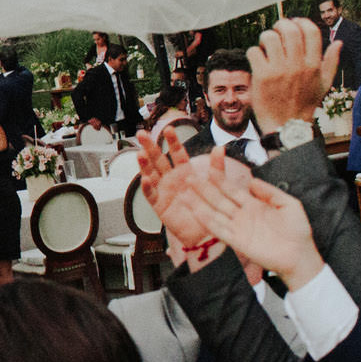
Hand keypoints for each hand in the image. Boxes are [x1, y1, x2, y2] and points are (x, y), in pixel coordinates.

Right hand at [133, 128, 219, 263]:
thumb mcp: (216, 185)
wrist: (207, 233)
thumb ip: (216, 167)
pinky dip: (147, 187)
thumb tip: (220, 147)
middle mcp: (172, 180)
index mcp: (185, 173)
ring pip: (151, 174)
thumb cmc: (210, 209)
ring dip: (145, 164)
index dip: (172, 141)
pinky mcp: (160, 206)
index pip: (176, 153)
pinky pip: (151, 195)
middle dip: (150, 147)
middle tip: (142, 134)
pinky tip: (145, 179)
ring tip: (140, 154)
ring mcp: (164, 192)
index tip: (168, 128)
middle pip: (158, 160)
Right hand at [174, 151, 325, 287]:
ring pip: (214, 213)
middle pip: (219, 199)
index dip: (220, 179)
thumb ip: (270, 192)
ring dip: (199, 204)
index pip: (232, 189)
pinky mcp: (237, 241)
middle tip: (188, 177)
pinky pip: (219, 229)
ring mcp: (238, 228)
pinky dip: (207, 221)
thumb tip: (253, 180)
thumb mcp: (289, 204)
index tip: (208, 168)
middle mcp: (242, 215)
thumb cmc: (298, 231)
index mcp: (253, 204)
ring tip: (184, 194)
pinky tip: (196, 212)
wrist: (300, 255)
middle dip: (203, 189)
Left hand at [249, 19, 331, 133]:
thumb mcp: (324, 84)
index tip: (293, 22)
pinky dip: (254, 52)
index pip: (311, 31)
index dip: (300, 21)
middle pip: (289, 30)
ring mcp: (279, 70)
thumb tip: (339, 42)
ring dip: (265, 37)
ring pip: (269, 37)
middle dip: (280, 25)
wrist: (287, 126)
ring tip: (265, 45)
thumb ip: (332, 62)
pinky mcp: (262, 76)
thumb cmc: (305, 104)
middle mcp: (298, 65)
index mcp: (314, 65)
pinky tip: (257, 59)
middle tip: (276, 30)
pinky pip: (254, 52)